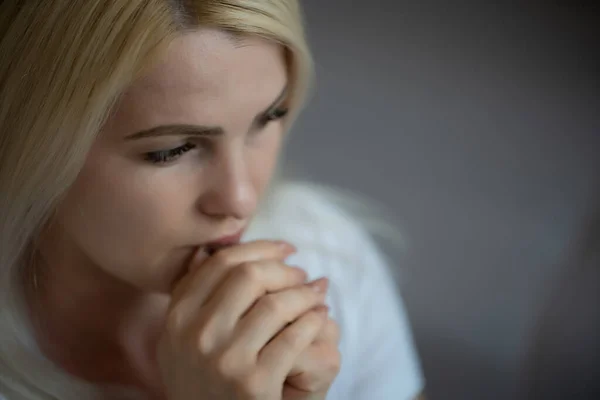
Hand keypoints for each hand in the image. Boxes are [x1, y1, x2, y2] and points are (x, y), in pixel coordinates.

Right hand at [157, 240, 331, 399]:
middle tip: (302, 276)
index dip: (261, 248)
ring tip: (315, 297)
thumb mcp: (183, 338)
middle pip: (250, 276)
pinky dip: (313, 322)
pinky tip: (319, 319)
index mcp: (177, 317)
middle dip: (284, 270)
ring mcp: (223, 360)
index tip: (286, 249)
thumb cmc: (204, 380)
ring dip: (305, 296)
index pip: (222, 262)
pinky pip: (294, 337)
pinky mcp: (253, 384)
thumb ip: (194, 294)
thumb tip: (215, 247)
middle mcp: (195, 336)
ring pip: (276, 304)